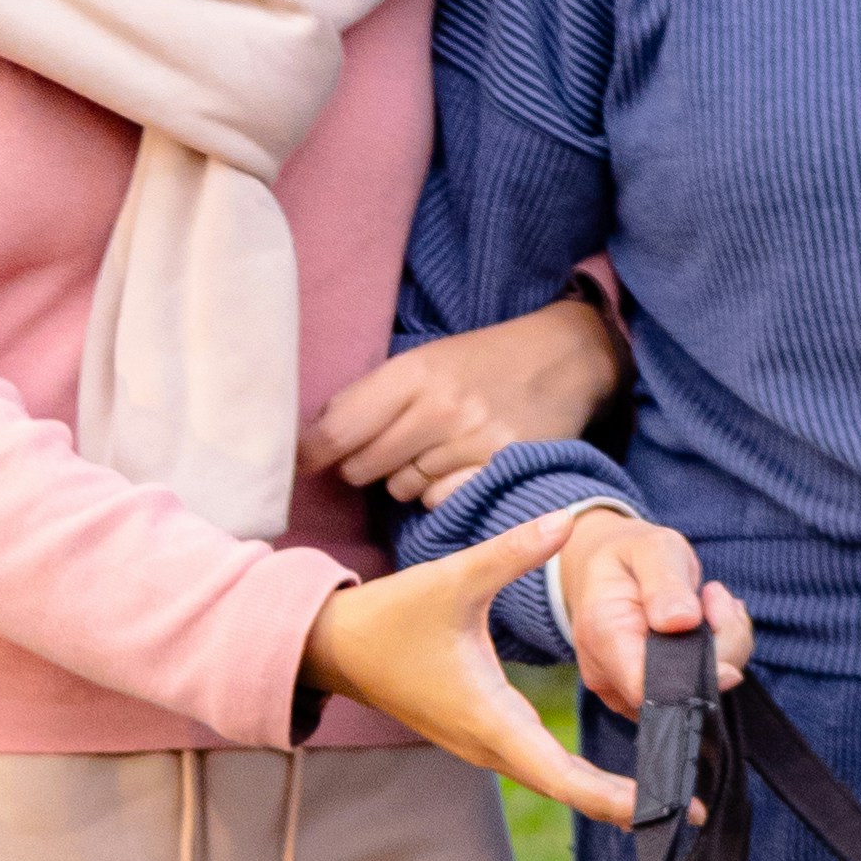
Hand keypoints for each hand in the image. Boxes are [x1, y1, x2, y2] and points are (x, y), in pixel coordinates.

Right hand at [303, 511, 680, 828]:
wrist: (339, 647)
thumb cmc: (392, 617)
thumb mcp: (454, 577)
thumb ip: (513, 551)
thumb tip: (565, 519)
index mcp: (491, 719)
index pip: (564, 776)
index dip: (617, 795)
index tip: (668, 804)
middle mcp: (491, 745)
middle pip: (570, 790)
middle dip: (629, 801)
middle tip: (693, 810)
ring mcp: (487, 746)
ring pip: (558, 782)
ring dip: (609, 792)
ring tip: (672, 792)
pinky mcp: (485, 737)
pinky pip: (543, 768)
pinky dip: (583, 776)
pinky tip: (623, 773)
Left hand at [307, 286, 621, 506]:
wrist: (565, 357)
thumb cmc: (483, 361)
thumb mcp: (425, 360)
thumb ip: (372, 396)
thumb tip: (312, 441)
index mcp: (412, 372)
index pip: (337, 429)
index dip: (309, 453)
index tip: (296, 464)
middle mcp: (440, 407)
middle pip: (362, 466)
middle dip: (362, 465)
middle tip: (385, 450)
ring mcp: (472, 441)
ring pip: (400, 489)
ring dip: (404, 480)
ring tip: (431, 453)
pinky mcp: (500, 469)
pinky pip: (440, 503)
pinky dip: (440, 494)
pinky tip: (457, 468)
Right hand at [554, 504, 751, 734]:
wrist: (603, 569)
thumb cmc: (628, 555)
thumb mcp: (650, 548)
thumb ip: (665, 582)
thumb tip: (682, 621)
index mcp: (602, 634)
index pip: (648, 686)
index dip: (697, 670)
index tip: (721, 618)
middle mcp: (607, 674)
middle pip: (680, 692)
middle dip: (719, 647)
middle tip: (716, 595)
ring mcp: (624, 691)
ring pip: (694, 694)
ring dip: (723, 649)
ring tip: (713, 602)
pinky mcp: (647, 695)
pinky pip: (694, 690)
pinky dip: (717, 656)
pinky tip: (709, 622)